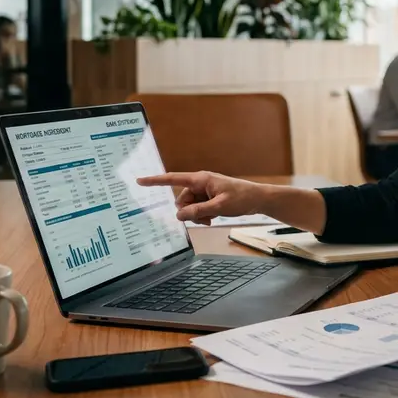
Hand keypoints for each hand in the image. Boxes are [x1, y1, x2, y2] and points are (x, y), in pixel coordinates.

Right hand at [136, 171, 263, 225]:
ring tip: (212, 218)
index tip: (140, 181)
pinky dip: (202, 216)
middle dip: (189, 211)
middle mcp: (200, 183)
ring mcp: (204, 192)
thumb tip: (179, 215)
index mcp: (200, 179)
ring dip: (197, 215)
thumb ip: (198, 211)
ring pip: (189, 207)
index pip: (173, 179)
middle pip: (182, 200)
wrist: (257, 200)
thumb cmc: (241, 198)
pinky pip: (197, 209)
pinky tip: (213, 218)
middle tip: (205, 218)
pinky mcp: (209, 199)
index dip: (155, 181)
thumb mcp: (219, 206)